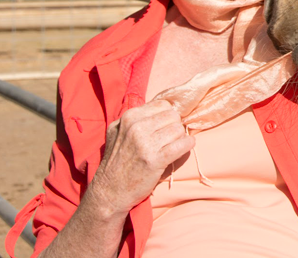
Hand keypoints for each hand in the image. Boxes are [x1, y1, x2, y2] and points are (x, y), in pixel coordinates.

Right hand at [84, 100, 194, 220]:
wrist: (109, 191)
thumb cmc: (117, 161)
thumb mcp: (118, 132)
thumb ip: (138, 118)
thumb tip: (165, 107)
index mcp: (129, 117)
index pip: (163, 105)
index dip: (167, 116)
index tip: (164, 127)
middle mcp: (136, 127)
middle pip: (173, 116)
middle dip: (174, 126)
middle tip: (168, 139)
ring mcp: (146, 143)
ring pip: (179, 129)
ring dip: (180, 138)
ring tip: (170, 147)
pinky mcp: (156, 159)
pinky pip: (184, 144)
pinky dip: (188, 145)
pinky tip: (183, 148)